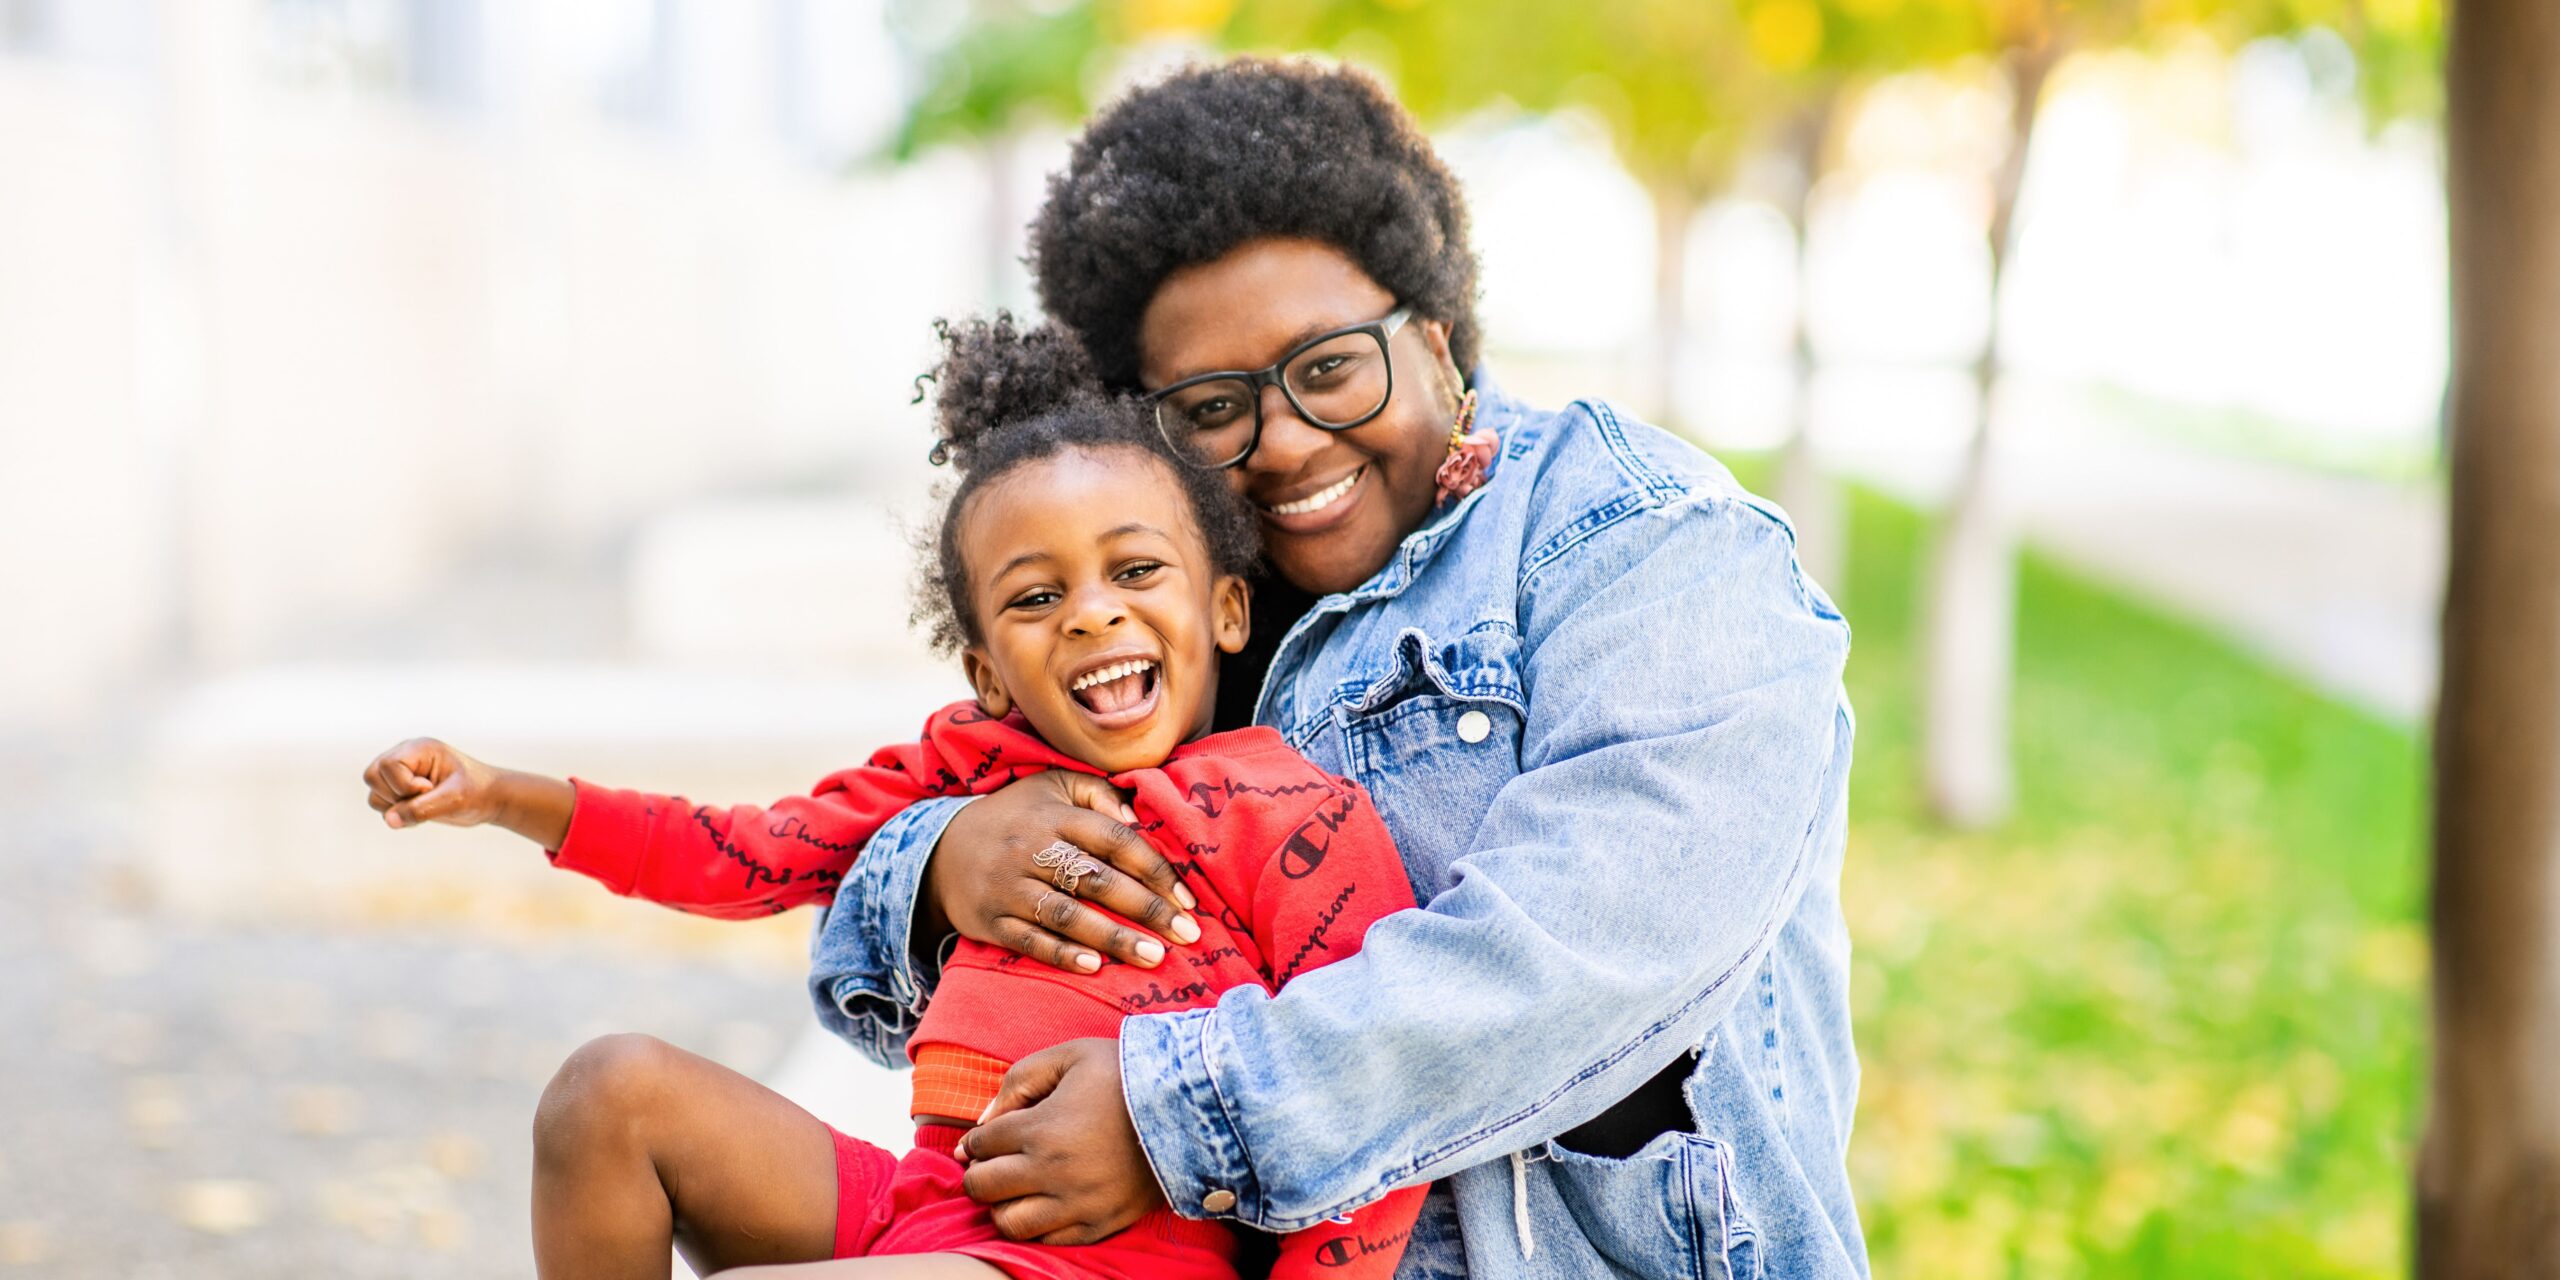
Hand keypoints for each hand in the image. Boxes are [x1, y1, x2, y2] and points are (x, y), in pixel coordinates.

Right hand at [360, 738, 571, 846]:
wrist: (489, 800)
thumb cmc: (477, 793)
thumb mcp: (453, 800)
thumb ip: (421, 809)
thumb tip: (389, 820)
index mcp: (419, 748)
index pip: (388, 765)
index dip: (403, 784)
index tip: (429, 789)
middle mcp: (405, 756)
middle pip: (372, 775)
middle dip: (396, 795)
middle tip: (427, 797)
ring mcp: (400, 773)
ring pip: (374, 794)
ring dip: (396, 808)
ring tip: (428, 806)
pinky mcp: (401, 791)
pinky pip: (382, 806)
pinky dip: (398, 816)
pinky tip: (423, 813)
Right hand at [925, 771, 1200, 973]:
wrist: (941, 849)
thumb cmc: (1017, 817)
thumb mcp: (1054, 787)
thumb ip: (1099, 794)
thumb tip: (1138, 820)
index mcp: (1054, 815)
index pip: (1114, 840)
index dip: (1155, 869)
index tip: (1188, 900)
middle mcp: (1031, 849)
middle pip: (1096, 880)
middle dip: (1146, 908)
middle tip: (1188, 935)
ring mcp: (1008, 887)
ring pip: (1066, 914)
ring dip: (1112, 937)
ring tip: (1154, 956)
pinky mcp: (990, 921)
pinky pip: (1029, 940)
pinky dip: (1061, 954)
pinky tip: (1094, 967)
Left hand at [958, 1038, 1167, 1243]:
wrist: (1192, 1107)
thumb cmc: (1127, 1074)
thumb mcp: (1071, 1055)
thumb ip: (1019, 1080)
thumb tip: (983, 1121)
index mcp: (1042, 1128)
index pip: (980, 1144)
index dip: (976, 1140)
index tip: (987, 1137)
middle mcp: (1053, 1171)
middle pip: (984, 1187)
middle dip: (980, 1173)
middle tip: (995, 1162)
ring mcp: (1077, 1203)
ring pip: (1009, 1222)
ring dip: (1004, 1205)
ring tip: (1019, 1187)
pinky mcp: (1100, 1223)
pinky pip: (1049, 1240)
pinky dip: (1038, 1226)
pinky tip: (1048, 1203)